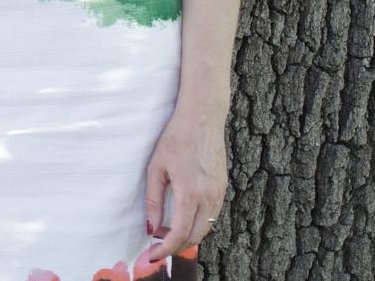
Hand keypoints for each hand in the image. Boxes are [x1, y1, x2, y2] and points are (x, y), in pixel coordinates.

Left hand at [143, 109, 226, 259]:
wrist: (202, 119)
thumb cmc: (175, 139)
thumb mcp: (156, 168)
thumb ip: (153, 200)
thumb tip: (151, 227)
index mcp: (190, 193)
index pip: (179, 234)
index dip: (165, 249)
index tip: (152, 256)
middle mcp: (209, 198)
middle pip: (194, 236)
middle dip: (175, 246)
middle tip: (157, 246)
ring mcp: (219, 194)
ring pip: (205, 228)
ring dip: (187, 235)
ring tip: (167, 232)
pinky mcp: (223, 188)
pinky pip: (212, 216)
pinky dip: (198, 224)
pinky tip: (183, 218)